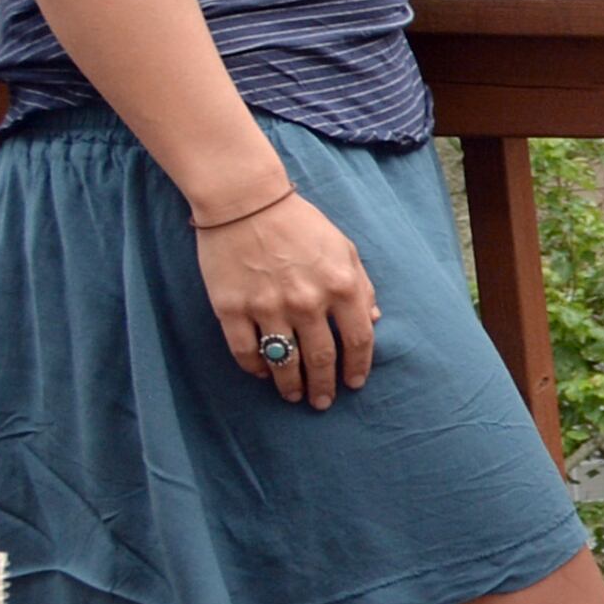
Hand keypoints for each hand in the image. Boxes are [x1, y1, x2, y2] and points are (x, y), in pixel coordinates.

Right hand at [199, 190, 379, 408]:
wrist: (246, 202)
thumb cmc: (300, 224)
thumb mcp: (344, 248)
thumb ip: (361, 285)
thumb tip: (372, 320)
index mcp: (341, 286)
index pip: (358, 340)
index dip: (358, 367)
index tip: (354, 382)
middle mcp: (307, 301)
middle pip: (322, 359)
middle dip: (324, 386)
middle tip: (322, 402)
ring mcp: (268, 306)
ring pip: (284, 362)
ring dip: (290, 385)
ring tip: (293, 396)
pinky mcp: (231, 308)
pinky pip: (245, 351)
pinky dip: (255, 369)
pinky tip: (263, 374)